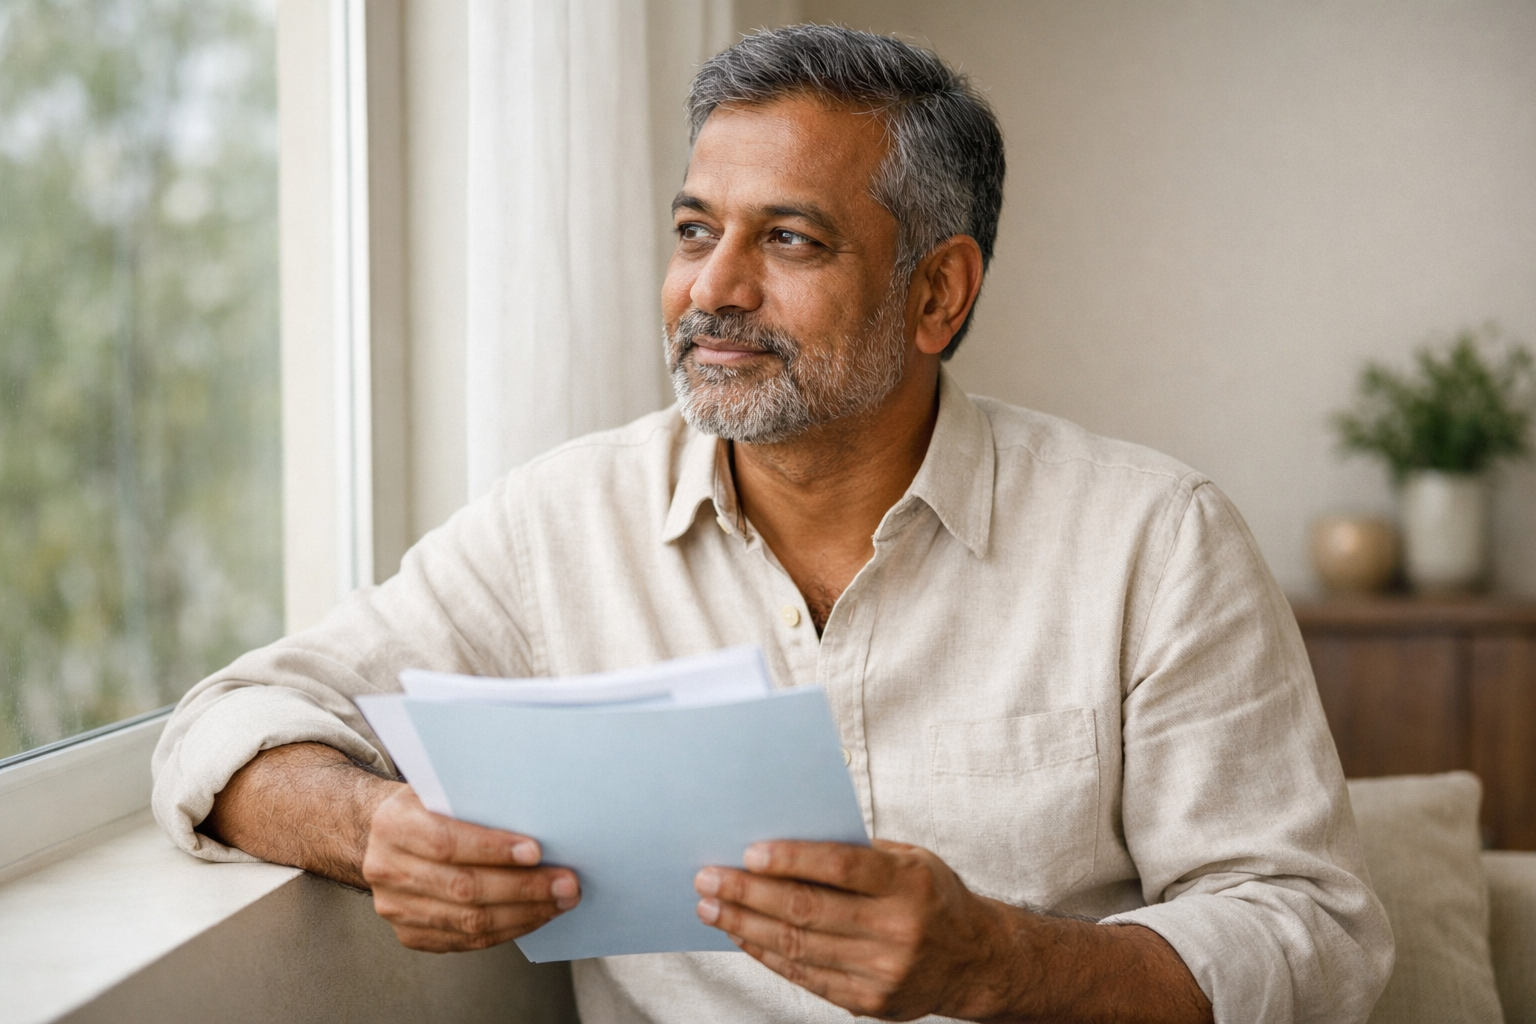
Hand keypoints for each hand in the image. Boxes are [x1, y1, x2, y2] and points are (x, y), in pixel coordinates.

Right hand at [363, 786, 580, 951]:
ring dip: (524, 914)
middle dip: (523, 888)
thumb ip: (476, 800)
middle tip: (566, 884)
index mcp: (394, 825)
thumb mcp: (441, 788)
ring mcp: (396, 907)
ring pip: (468, 920)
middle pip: (463, 887)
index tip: (536, 852)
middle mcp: (388, 869)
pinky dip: (507, 930)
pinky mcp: (410, 934)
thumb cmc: (427, 806)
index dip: (493, 850)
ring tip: (560, 902)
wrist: (384, 835)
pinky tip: (534, 916)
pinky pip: (466, 940)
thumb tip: (538, 814)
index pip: (446, 842)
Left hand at [693, 839, 1008, 1019]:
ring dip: (746, 926)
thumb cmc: (933, 896)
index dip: (793, 859)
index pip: (842, 867)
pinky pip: (806, 976)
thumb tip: (788, 839)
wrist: (975, 960)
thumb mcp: (911, 859)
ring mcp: (883, 970)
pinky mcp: (870, 1000)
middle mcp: (898, 929)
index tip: (749, 852)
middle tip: (709, 878)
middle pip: (809, 909)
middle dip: (749, 893)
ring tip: (711, 908)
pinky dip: (768, 955)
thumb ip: (859, 852)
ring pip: (799, 946)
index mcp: (909, 883)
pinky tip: (742, 937)